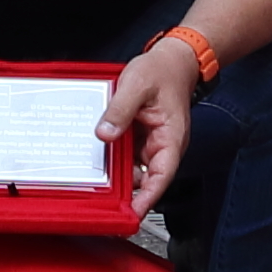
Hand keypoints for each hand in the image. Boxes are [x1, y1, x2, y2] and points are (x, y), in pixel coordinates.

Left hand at [100, 34, 203, 218]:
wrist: (174, 59)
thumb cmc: (163, 71)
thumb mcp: (137, 86)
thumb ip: (120, 111)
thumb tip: (104, 134)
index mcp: (170, 138)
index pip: (161, 177)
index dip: (147, 198)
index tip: (133, 213)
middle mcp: (164, 145)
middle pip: (145, 177)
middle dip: (126, 190)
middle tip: (105, 202)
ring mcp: (153, 143)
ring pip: (134, 167)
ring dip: (118, 172)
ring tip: (97, 181)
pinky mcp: (143, 137)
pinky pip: (128, 153)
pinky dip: (116, 156)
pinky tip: (100, 156)